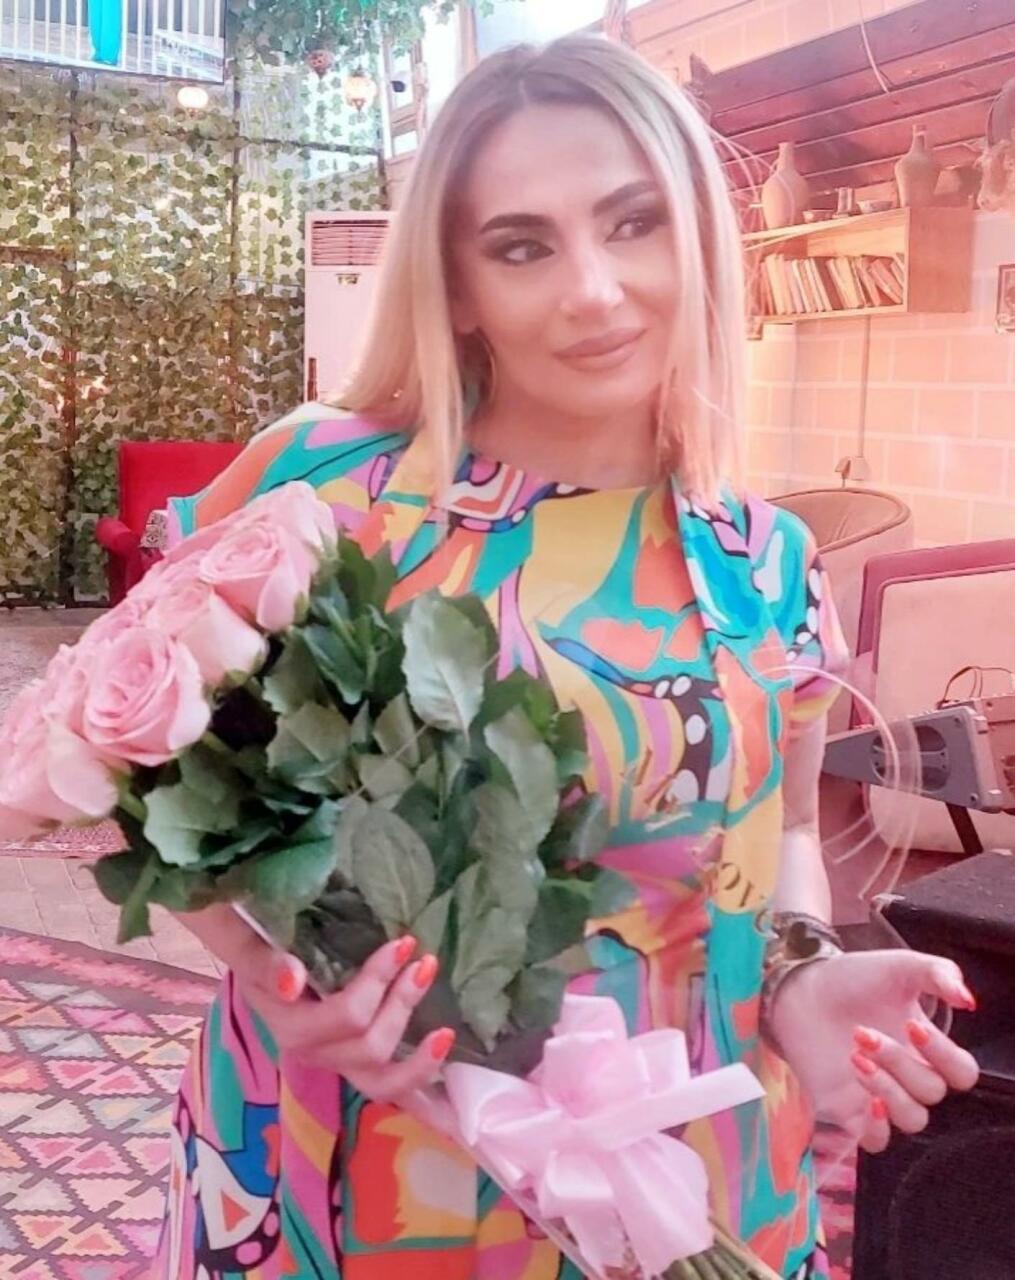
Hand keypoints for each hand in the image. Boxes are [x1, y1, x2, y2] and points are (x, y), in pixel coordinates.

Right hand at [177, 903, 453, 1102]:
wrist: (253, 953)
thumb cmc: (257, 942)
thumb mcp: (251, 945)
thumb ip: (265, 961)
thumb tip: (291, 980)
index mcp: (289, 1024)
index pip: (344, 1016)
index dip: (378, 982)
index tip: (402, 942)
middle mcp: (312, 1051)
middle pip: (368, 1047)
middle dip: (402, 1004)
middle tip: (425, 960)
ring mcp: (334, 1060)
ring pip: (380, 1081)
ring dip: (418, 1055)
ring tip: (445, 1029)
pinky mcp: (351, 1060)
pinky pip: (385, 1085)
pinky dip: (417, 1075)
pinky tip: (442, 1056)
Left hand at [768, 948, 979, 1153]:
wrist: (801, 988)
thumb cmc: (853, 979)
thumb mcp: (899, 967)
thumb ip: (937, 973)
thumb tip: (967, 998)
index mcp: (927, 1047)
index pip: (961, 1073)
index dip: (944, 1056)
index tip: (913, 1026)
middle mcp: (908, 1076)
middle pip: (931, 1092)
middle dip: (900, 1062)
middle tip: (863, 1033)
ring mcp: (881, 1096)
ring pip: (911, 1119)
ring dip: (889, 1090)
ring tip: (855, 1056)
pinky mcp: (849, 1111)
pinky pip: (877, 1142)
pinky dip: (877, 1128)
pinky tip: (864, 1099)